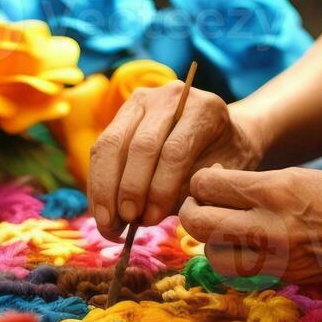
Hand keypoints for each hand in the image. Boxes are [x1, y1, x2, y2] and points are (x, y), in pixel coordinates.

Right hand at [89, 83, 264, 239]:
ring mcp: (142, 101)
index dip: (160, 188)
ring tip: (109, 224)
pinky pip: (101, 148)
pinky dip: (98, 183)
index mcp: (204, 109)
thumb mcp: (221, 177)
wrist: (218, 136)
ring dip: (105, 189)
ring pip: (112, 144)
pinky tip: (102, 211)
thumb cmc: (223, 161)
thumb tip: (152, 213)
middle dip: (130, 189)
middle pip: (141, 145)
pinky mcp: (122, 113)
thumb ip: (194, 192)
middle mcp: (171, 97)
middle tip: (128, 223)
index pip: (175, 150)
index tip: (152, 220)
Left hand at [179, 167, 321, 284]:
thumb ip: (257, 186)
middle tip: (202, 206)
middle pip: (199, 222)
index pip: (208, 185)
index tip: (208, 181)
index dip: (200, 182)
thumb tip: (217, 189)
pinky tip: (245, 249)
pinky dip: (234, 262)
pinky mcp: (284, 279)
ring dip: (210, 242)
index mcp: (276, 189)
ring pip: (212, 255)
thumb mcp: (300, 176)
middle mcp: (271, 225)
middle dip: (192, 211)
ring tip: (223, 231)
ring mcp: (277, 258)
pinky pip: (240, 274)